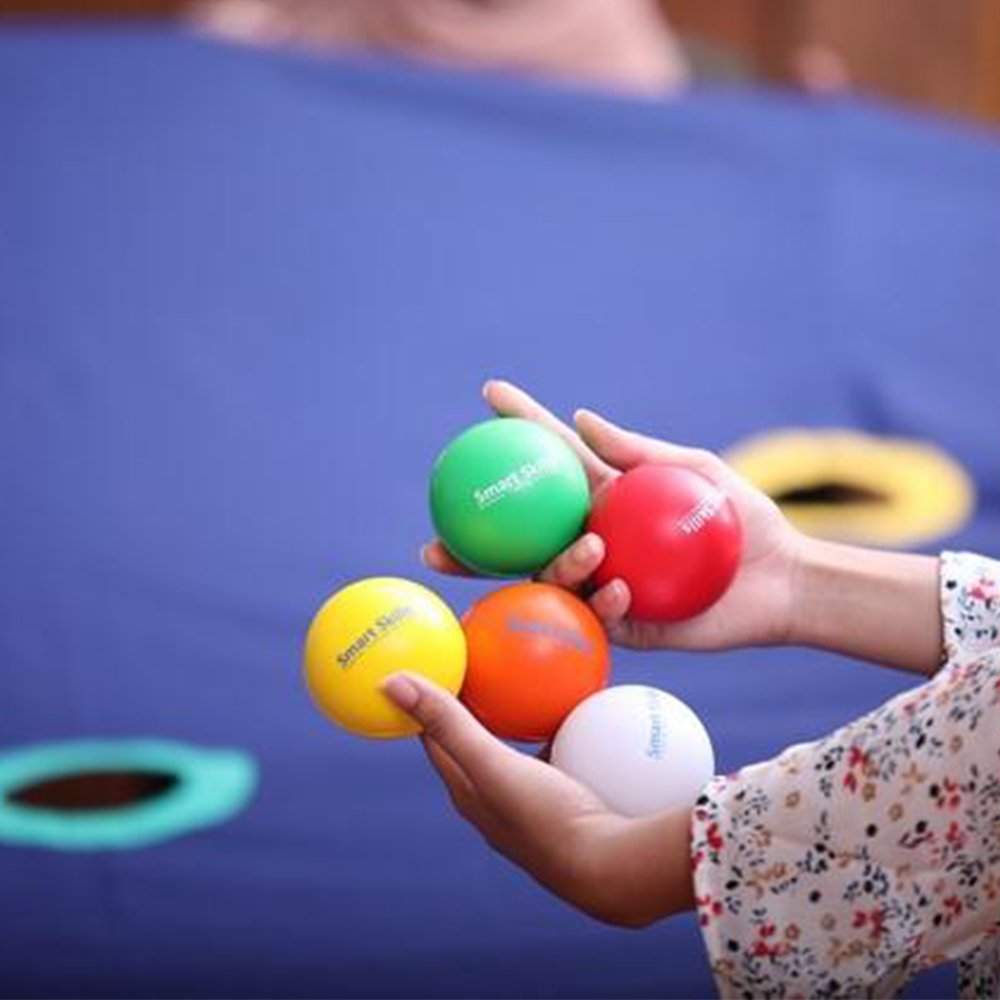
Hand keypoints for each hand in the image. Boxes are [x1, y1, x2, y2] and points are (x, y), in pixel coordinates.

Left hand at [381, 672, 693, 927]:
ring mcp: (531, 803)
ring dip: (513, 716)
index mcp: (468, 793)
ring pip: (515, 747)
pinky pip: (554, 752)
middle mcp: (494, 800)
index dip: (426, 702)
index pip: (435, 738)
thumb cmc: (544, 817)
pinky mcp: (565, 802)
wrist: (609, 868)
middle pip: (473, 740)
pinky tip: (571, 704)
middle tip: (477, 660)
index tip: (430, 664)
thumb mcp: (491, 764)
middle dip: (470, 704)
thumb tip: (390, 682)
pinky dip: (553, 728)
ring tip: (523, 674)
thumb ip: (447, 723)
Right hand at [424, 380, 803, 650]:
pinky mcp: (629, 624)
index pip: (552, 461)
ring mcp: (604, 585)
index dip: (520, 425)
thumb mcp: (699, 473)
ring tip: (590, 548)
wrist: (783, 580)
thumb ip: (641, 451)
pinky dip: (609, 598)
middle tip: (435, 542)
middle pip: (520, 542)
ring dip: (558, 565)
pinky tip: (623, 588)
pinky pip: (602, 615)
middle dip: (470, 547)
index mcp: (606, 500)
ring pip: (553, 584)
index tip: (489, 394)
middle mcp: (593, 542)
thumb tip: (582, 419)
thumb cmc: (742, 519)